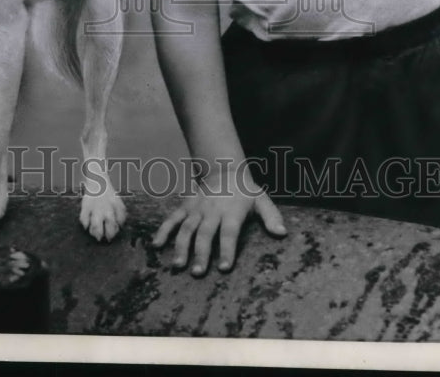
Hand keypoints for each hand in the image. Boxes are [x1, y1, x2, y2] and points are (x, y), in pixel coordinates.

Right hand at [152, 165, 286, 275]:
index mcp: (232, 211)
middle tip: (198, 272)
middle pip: (205, 233)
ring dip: (181, 246)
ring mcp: (197, 208)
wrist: (224, 168)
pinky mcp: (186, 206)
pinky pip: (173, 218)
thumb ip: (271, 216)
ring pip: (187, 228)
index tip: (225, 267)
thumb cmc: (246, 191)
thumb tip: (282, 233)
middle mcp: (213, 210)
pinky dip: (164, 230)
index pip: (229, 232)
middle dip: (201, 253)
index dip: (227, 249)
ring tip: (178, 265)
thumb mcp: (262, 200)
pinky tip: (157, 245)